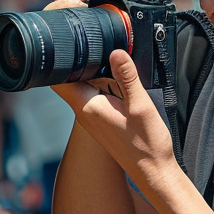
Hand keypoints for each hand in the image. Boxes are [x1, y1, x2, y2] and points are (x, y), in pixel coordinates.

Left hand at [56, 47, 178, 196]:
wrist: (154, 171)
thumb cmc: (147, 145)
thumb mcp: (140, 106)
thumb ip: (127, 77)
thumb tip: (115, 52)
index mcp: (87, 106)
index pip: (59, 79)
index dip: (60, 59)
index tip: (70, 42)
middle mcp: (84, 112)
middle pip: (70, 78)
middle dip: (80, 61)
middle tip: (98, 45)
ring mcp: (92, 117)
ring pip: (84, 86)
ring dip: (94, 72)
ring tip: (113, 61)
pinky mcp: (102, 119)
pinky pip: (95, 95)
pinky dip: (104, 84)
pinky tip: (120, 81)